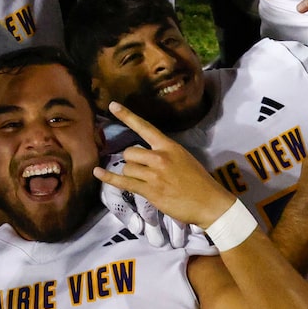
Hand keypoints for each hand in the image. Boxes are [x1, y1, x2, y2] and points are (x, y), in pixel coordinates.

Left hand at [96, 105, 247, 231]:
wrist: (209, 202)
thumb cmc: (199, 181)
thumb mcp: (183, 158)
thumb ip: (165, 154)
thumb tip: (146, 156)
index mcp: (169, 146)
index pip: (145, 127)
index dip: (127, 116)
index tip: (112, 105)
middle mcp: (159, 157)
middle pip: (130, 152)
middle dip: (132, 162)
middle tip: (143, 171)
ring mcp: (154, 174)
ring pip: (127, 168)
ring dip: (130, 174)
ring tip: (145, 182)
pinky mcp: (150, 190)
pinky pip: (123, 182)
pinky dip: (108, 178)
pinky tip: (98, 172)